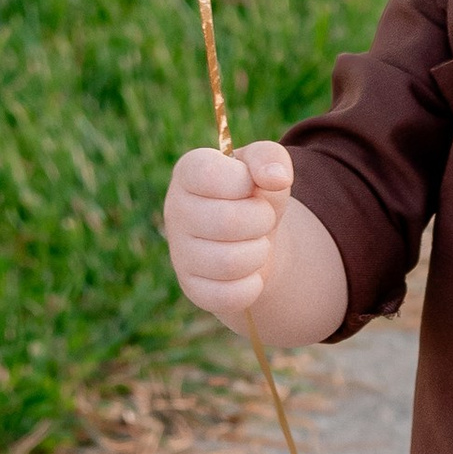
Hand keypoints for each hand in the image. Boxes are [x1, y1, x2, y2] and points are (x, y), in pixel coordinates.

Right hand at [163, 138, 293, 323]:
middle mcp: (175, 211)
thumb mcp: (265, 167)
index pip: (211, 175)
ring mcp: (180, 253)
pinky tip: (249, 272)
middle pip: (228, 222)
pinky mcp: (192, 288)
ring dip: (259, 252)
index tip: (249, 185)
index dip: (244, 182)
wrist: (252, 237)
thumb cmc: (254, 194)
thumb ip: (271, 158)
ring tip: (256, 243)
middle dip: (262, 220)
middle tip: (262, 217)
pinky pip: (229, 295)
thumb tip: (277, 177)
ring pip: (230, 262)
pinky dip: (252, 285)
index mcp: (188, 173)